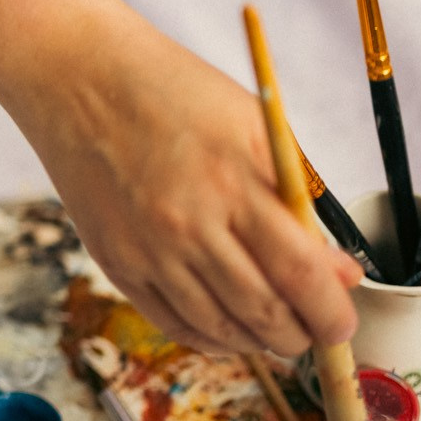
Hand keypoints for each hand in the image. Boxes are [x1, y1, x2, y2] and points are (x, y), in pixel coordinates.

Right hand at [3, 7, 362, 355]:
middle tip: (317, 332)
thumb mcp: (251, 125)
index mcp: (231, 182)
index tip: (343, 323)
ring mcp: (146, 248)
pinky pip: (170, 322)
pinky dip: (209, 338)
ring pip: (219, 328)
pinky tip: (228, 329)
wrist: (76, 79)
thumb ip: (299, 196)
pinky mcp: (113, 260)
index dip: (331, 312)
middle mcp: (186, 224)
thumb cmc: (170, 91)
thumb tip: (341, 269)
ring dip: (259, 342)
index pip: (299, 273)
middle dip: (303, 335)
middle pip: (263, 312)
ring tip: (277, 332)